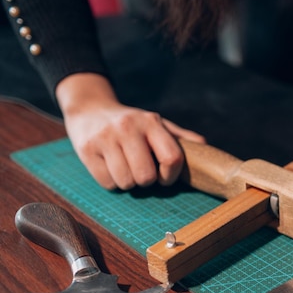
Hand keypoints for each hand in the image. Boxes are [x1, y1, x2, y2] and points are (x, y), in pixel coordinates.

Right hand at [56, 73, 205, 189]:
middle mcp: (128, 128)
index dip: (171, 176)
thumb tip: (205, 147)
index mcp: (151, 122)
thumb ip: (180, 138)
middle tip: (141, 171)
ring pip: (126, 182)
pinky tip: (110, 167)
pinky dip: (111, 182)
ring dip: (128, 182)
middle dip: (146, 181)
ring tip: (125, 167)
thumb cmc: (131, 123)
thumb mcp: (157, 124)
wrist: (90, 108)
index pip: (172, 158)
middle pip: (146, 177)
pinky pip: (107, 183)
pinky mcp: (86, 149)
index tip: (165, 177)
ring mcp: (105, 138)